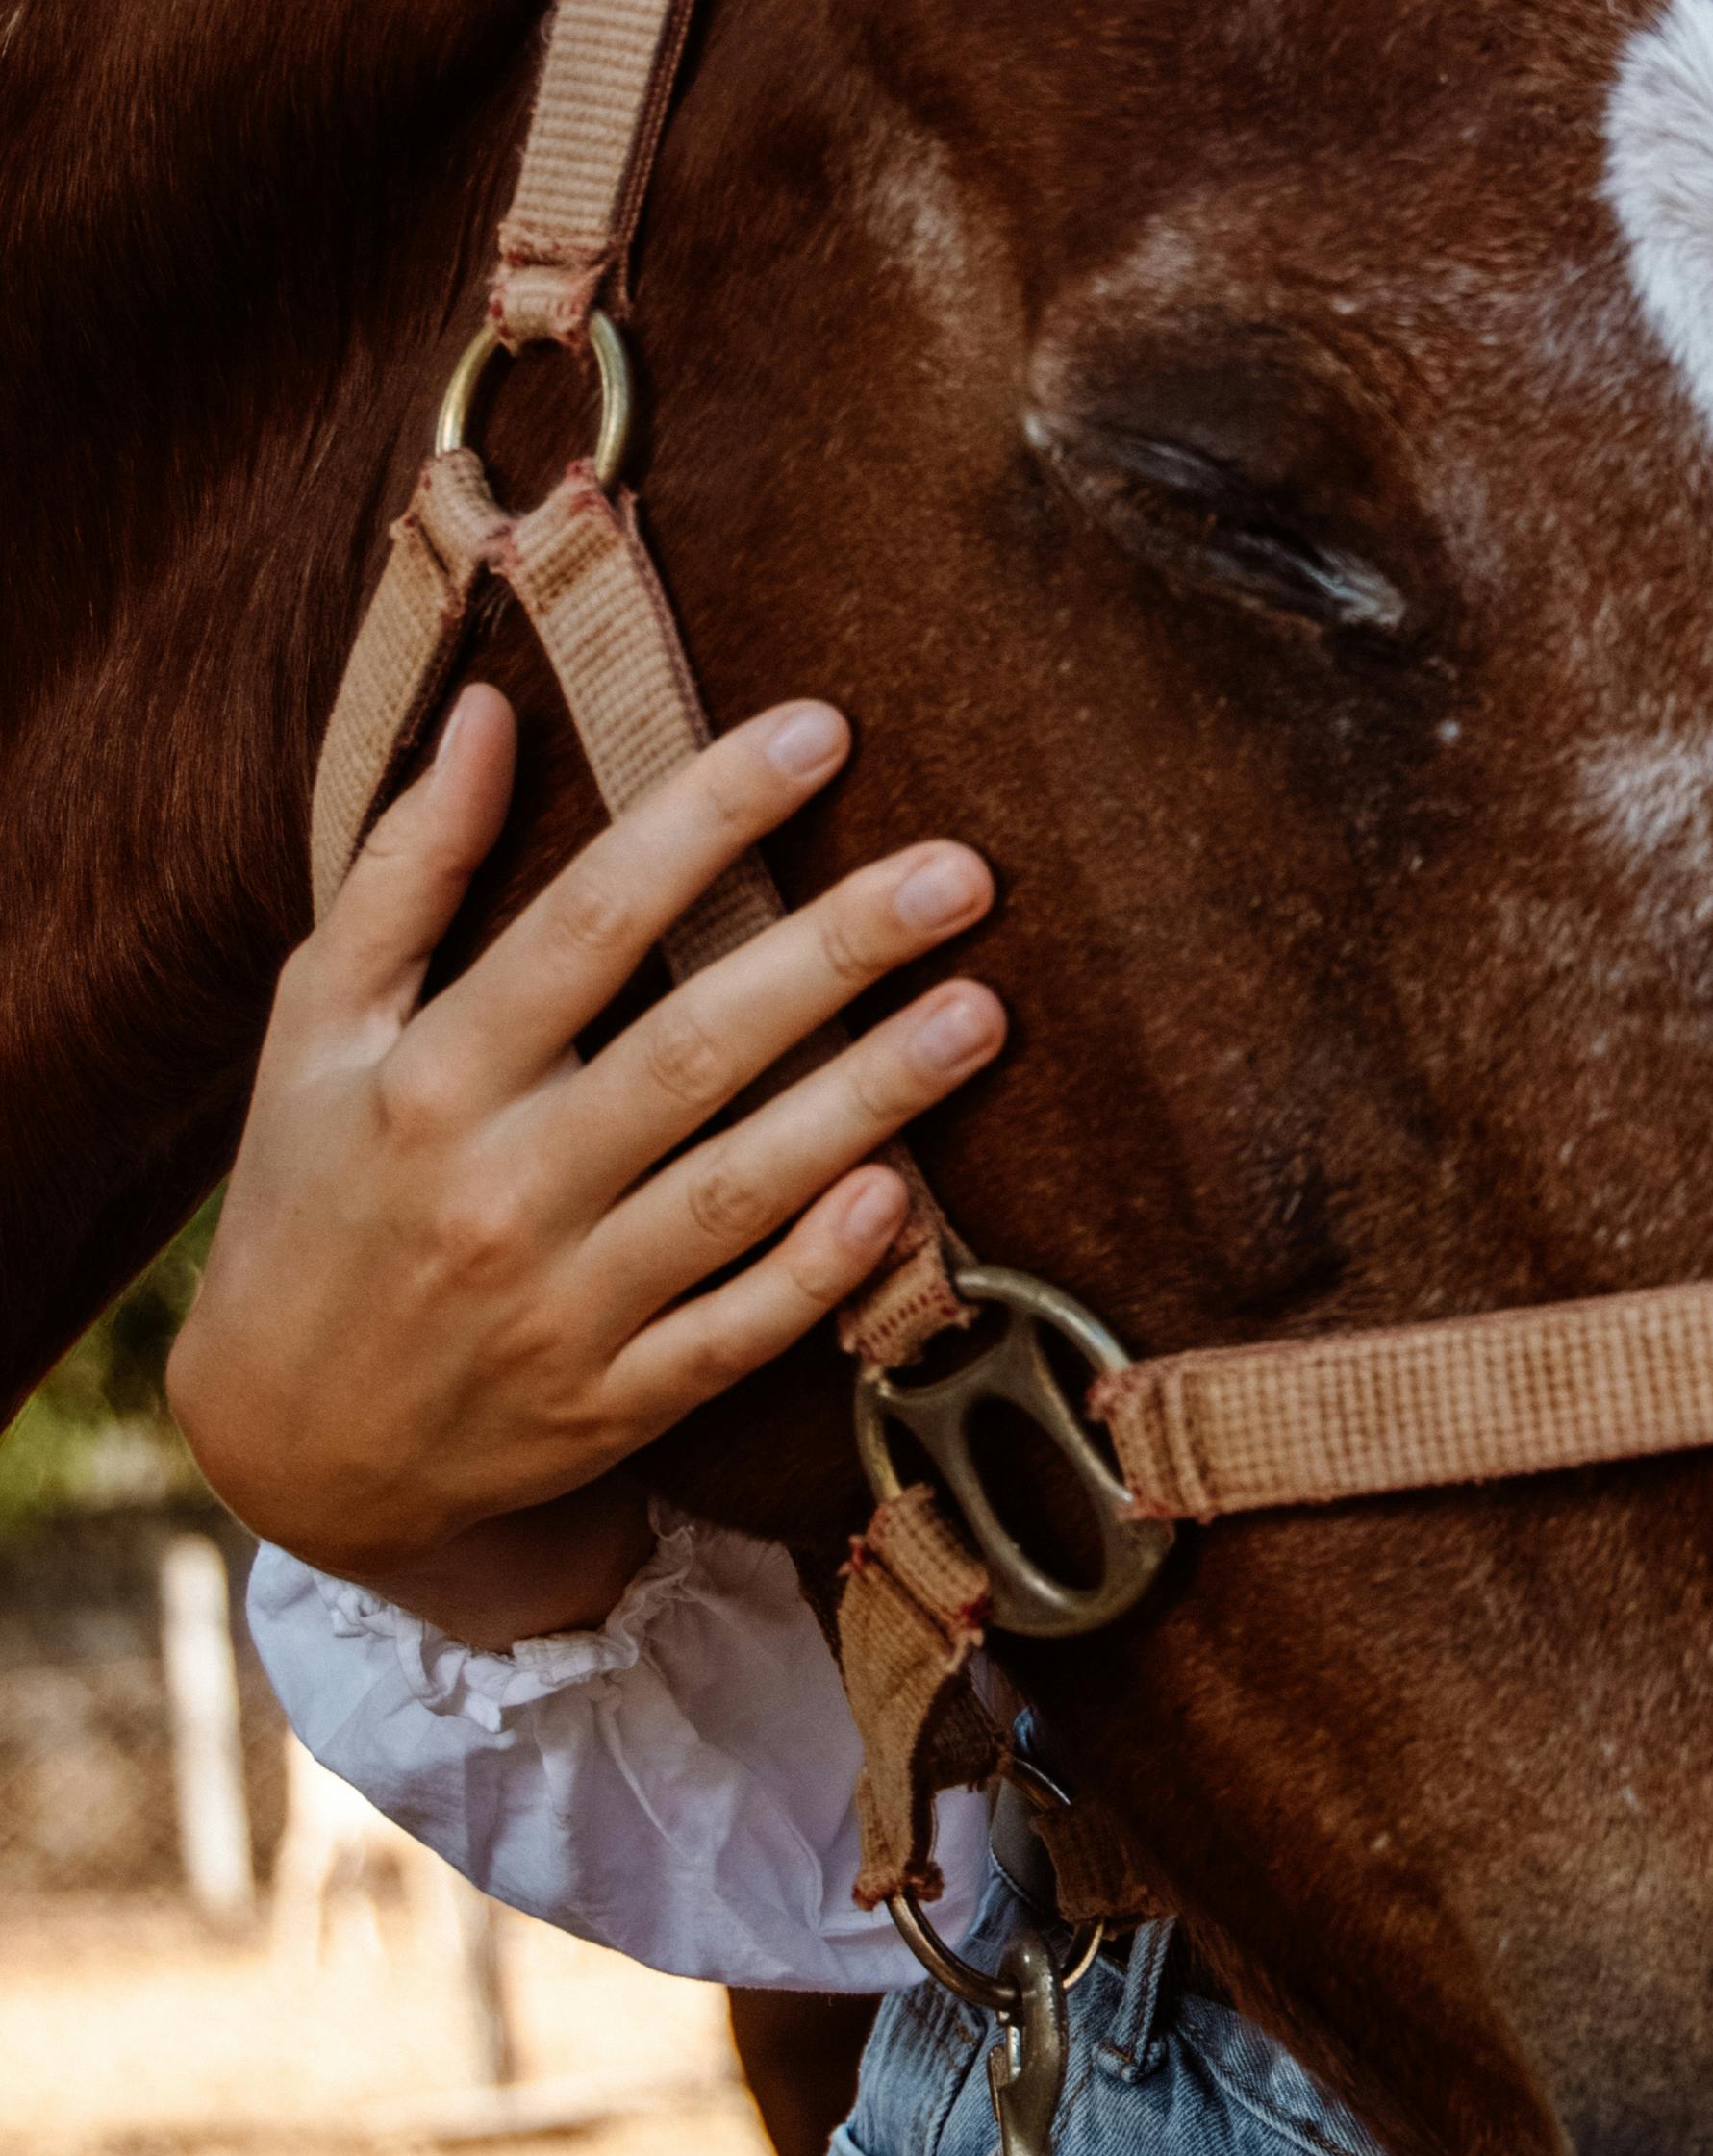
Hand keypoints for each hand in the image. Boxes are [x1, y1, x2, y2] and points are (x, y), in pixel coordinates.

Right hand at [172, 686, 1002, 1641]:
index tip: (821, 730)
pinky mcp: (612, 1405)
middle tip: (963, 871)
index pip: (588, 920)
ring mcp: (559, 1309)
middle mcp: (496, 1189)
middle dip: (832, 953)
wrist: (286, 1444)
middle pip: (690, 1050)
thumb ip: (405, 870)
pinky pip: (733, 1335)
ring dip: (867, 1098)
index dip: (707, 818)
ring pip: (736, 1193)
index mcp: (427, 1076)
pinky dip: (817, 1273)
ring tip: (983, 1011)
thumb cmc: (314, 1195)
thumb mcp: (315, 1027)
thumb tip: (490, 711)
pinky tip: (902, 1196)